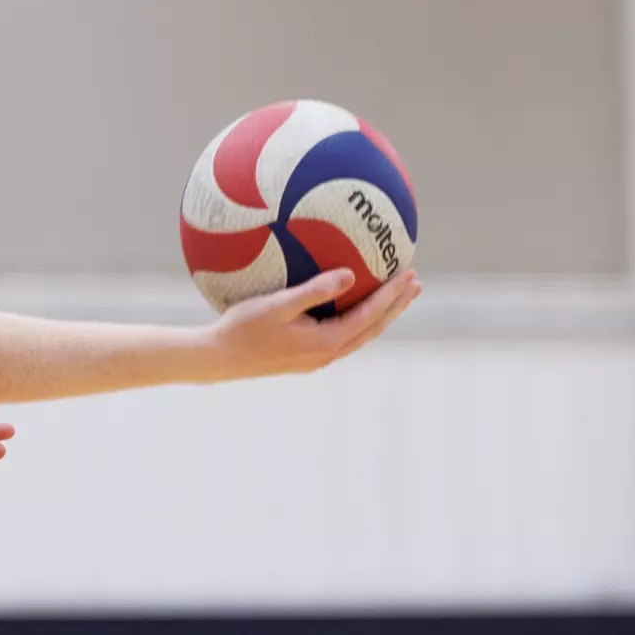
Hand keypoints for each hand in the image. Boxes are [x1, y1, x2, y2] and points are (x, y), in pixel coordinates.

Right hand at [209, 268, 421, 379]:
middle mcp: (327, 354)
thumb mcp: (277, 304)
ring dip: (380, 315)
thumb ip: (314, 290)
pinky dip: (359, 322)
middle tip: (415, 284)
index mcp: (326, 342)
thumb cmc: (242, 328)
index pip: (370, 315)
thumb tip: (351, 275)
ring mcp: (317, 359)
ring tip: (395, 298)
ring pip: (360, 335)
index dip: (392, 295)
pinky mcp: (306, 358)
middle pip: (372, 328)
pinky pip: (344, 337)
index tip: (409, 274)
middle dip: (396, 306)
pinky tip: (353, 311)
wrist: (218, 360)